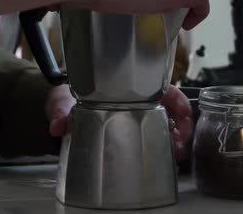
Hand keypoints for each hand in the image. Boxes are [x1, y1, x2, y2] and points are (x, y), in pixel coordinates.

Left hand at [46, 85, 192, 159]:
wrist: (61, 111)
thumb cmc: (67, 99)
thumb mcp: (63, 100)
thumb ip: (60, 110)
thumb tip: (59, 125)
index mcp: (123, 86)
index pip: (158, 86)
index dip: (175, 97)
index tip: (183, 110)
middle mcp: (135, 100)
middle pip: (169, 106)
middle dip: (181, 123)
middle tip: (181, 140)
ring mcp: (136, 116)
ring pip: (166, 122)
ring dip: (177, 136)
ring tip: (178, 152)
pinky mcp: (133, 132)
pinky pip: (156, 136)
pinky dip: (166, 145)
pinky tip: (169, 156)